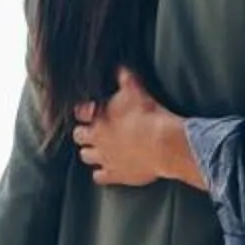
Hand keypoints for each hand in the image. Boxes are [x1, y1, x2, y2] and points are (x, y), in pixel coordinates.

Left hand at [73, 68, 205, 189]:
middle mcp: (97, 139)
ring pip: (86, 156)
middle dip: (84, 132)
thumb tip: (119, 68)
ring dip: (90, 152)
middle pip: (79, 136)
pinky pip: (99, 177)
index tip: (90, 110)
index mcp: (98, 117)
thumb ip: (124, 78)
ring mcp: (105, 158)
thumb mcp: (136, 90)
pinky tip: (107, 169)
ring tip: (98, 149)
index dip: (84, 111)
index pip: (79, 112)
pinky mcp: (116, 174)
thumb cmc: (149, 115)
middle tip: (93, 130)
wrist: (165, 144)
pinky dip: (100, 173)